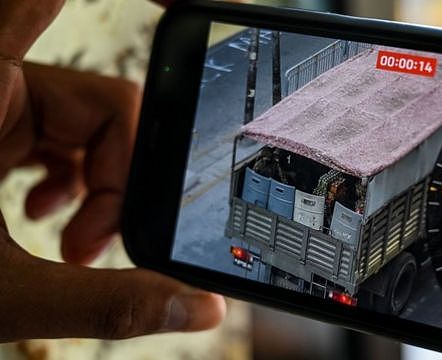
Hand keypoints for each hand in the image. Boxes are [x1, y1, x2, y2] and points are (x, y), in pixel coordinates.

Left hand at [0, 0, 224, 340]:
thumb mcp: (2, 295)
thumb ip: (106, 303)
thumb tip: (198, 308)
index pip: (46, 6)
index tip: (184, 5)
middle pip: (104, 106)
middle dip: (119, 179)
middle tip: (100, 239)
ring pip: (92, 129)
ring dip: (101, 192)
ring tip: (78, 246)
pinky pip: (65, 142)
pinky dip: (76, 185)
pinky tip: (53, 220)